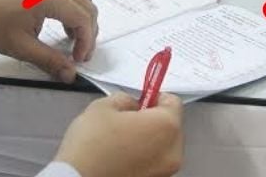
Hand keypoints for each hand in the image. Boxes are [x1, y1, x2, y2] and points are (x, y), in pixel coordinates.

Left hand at [0, 0, 97, 82]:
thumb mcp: (21, 46)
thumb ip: (49, 60)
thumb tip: (70, 74)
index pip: (83, 19)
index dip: (86, 42)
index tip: (77, 61)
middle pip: (87, 8)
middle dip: (88, 33)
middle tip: (79, 55)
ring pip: (81, 0)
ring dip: (82, 22)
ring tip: (71, 44)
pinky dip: (73, 13)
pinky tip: (62, 29)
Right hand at [54, 92, 183, 176]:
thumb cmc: (92, 144)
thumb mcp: (103, 106)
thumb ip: (125, 99)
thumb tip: (133, 105)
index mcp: (166, 126)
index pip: (173, 102)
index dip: (155, 96)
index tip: (140, 100)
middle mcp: (173, 151)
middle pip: (171, 126)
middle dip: (153, 120)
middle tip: (128, 120)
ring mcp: (166, 171)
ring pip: (163, 146)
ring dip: (149, 140)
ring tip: (122, 141)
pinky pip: (154, 162)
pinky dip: (144, 157)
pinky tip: (122, 157)